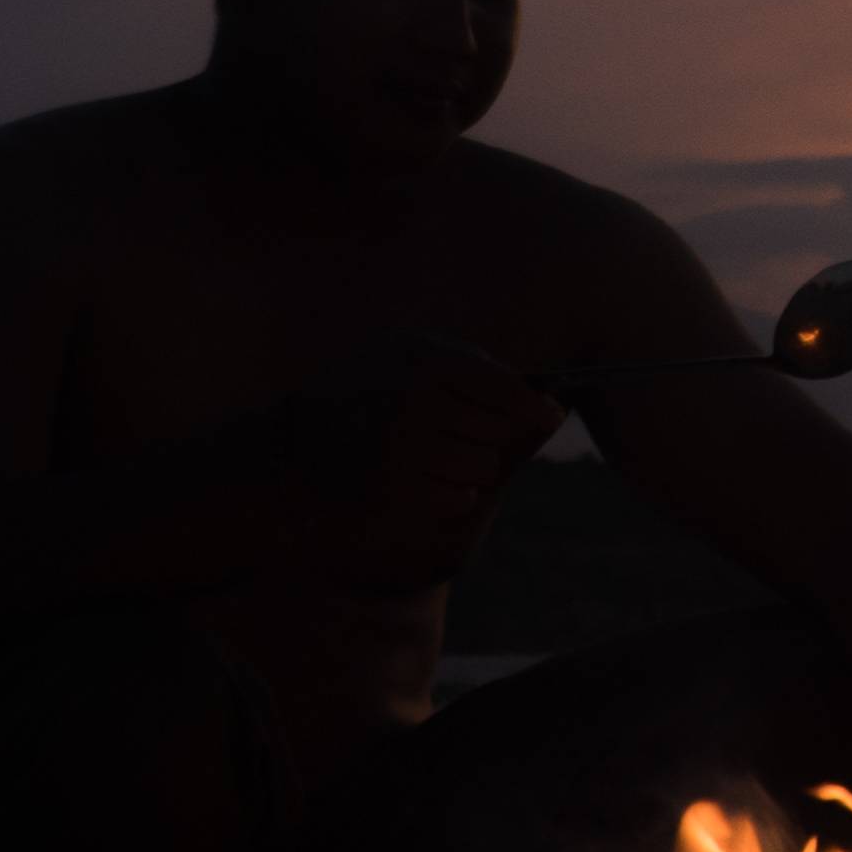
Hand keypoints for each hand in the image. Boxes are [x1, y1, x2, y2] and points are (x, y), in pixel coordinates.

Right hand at [269, 333, 559, 587]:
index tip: (552, 415)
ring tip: (443, 451)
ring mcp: (401, 449)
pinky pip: (457, 498)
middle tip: (466, 430)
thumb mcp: (417, 352)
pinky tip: (430, 475)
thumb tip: (547, 406)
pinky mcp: (391, 489)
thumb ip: (479, 370)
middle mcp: (414, 404)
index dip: (535, 406)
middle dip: (494, 434)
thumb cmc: (375, 383)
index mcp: (427, 362)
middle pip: (499, 432)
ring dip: (475, 465)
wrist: (300, 432)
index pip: (504, 388)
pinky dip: (455, 492)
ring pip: (483, 469)